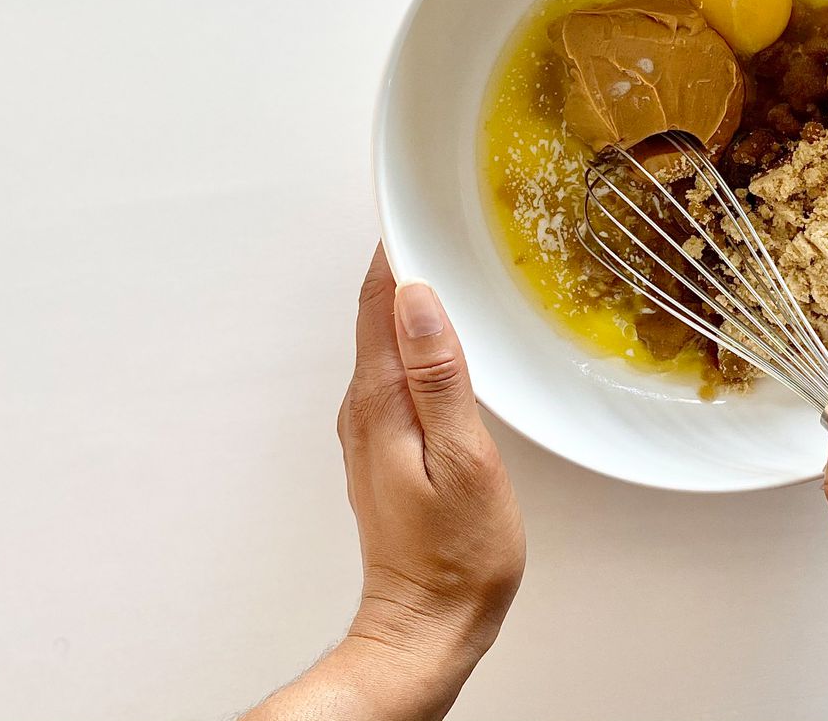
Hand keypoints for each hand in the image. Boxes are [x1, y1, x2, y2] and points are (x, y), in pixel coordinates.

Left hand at [244, 247, 523, 720]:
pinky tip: (444, 335)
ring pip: (386, 338)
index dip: (396, 248)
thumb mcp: (463, 459)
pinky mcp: (386, 445)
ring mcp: (371, 428)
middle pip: (376, 312)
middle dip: (405, 261)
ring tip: (448, 259)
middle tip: (442, 217)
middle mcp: (364, 408)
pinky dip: (416, 337)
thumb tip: (420, 302)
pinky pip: (396, 369)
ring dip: (411, 298)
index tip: (418, 204)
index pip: (377, 300)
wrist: (428, 624)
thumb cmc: (455, 555)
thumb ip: (440, 378)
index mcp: (380, 402)